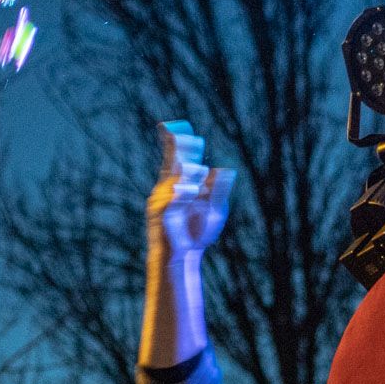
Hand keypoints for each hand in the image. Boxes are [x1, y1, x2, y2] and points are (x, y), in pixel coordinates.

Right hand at [148, 121, 234, 258]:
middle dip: (177, 145)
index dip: (177, 142)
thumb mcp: (215, 209)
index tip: (181, 127)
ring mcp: (163, 200)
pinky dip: (185, 192)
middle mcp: (168, 188)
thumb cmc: (197, 234)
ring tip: (198, 157)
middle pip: (173, 161)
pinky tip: (195, 188)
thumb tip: (222, 170)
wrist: (183, 257)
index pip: (177, 158)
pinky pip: (174, 198)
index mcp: (180, 184)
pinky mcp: (162, 213)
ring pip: (176, 177)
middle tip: (182, 131)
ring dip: (189, 169)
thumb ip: (218, 191)